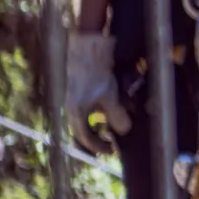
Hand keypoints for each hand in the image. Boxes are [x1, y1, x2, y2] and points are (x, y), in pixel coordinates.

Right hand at [67, 31, 130, 155]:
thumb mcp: (108, 96)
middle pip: (84, 128)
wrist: (86, 48)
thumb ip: (116, 115)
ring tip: (117, 124)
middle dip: (98, 137)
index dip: (97, 146)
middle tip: (110, 143)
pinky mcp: (83, 87)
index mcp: (76, 112)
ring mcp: (78, 97)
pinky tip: (117, 106)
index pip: (84, 137)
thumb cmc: (95, 72)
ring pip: (90, 116)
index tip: (109, 151)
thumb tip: (124, 131)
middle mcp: (74, 106)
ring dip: (103, 122)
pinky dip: (105, 109)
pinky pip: (93, 104)